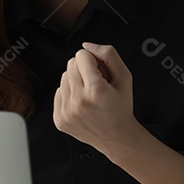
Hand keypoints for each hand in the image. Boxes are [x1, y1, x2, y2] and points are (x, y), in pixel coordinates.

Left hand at [53, 42, 144, 159]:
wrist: (117, 137)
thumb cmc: (121, 108)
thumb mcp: (125, 77)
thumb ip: (108, 55)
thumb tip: (88, 46)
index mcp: (96, 90)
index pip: (81, 55)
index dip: (93, 60)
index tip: (100, 72)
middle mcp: (79, 101)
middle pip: (70, 65)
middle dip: (84, 70)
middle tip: (96, 83)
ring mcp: (67, 112)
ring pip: (63, 77)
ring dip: (76, 82)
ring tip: (90, 94)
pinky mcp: (59, 119)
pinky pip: (58, 92)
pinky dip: (69, 94)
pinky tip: (82, 103)